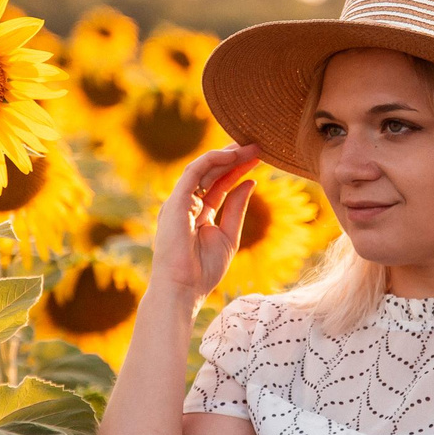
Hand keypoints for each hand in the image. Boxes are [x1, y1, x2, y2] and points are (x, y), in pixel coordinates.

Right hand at [151, 143, 260, 300]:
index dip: (237, 170)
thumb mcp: (228, 235)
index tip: (258, 158)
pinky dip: (212, 160)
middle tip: (256, 145)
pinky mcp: (175, 201)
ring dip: (226, 155)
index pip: (219, 185)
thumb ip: (237, 208)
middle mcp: (186, 204)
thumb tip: (250, 182)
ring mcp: (179, 202)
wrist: (183, 289)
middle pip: (211, 173)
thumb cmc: (203, 271)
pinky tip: (231, 155)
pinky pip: (194, 172)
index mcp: (197, 214)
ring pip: (203, 169)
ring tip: (248, 146)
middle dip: (234, 158)